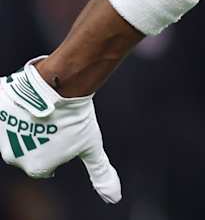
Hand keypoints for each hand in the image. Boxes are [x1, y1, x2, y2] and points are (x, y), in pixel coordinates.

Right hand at [0, 57, 120, 202]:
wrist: (59, 86)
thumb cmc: (77, 118)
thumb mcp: (92, 148)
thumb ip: (100, 173)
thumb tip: (114, 197)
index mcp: (36, 168)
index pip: (46, 164)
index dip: (59, 147)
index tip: (65, 135)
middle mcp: (14, 158)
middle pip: (29, 150)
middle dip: (41, 139)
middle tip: (56, 124)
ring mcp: (2, 137)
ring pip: (16, 133)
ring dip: (27, 126)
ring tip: (45, 113)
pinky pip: (5, 116)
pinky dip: (16, 112)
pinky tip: (30, 105)